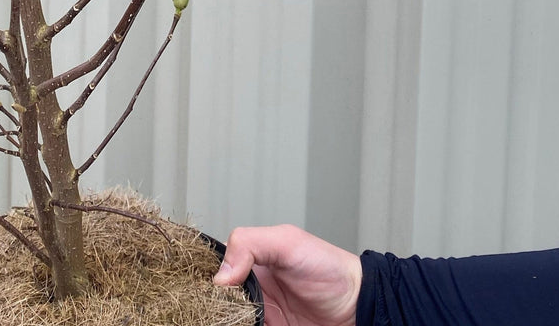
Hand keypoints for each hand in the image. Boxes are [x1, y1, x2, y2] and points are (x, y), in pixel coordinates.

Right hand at [214, 224, 361, 325]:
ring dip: (226, 319)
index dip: (208, 276)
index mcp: (252, 260)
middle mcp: (253, 288)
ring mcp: (263, 313)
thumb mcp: (287, 242)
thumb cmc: (329, 269)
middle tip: (212, 309)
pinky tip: (239, 325)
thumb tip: (221, 275)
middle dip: (214, 305)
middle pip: (220, 298)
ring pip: (231, 317)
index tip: (201, 286)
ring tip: (226, 319)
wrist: (357, 307)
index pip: (218, 267)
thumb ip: (251, 245)